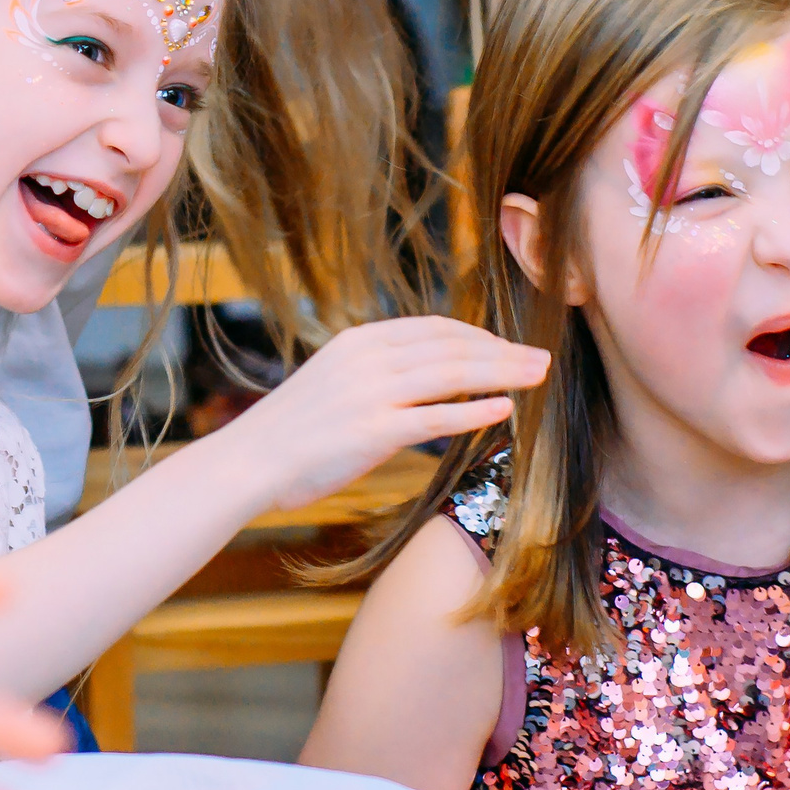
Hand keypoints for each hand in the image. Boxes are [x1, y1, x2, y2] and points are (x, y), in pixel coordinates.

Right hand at [221, 318, 549, 513]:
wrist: (248, 461)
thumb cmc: (293, 431)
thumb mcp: (334, 381)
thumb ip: (377, 373)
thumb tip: (424, 376)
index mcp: (360, 341)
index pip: (433, 327)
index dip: (478, 335)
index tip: (506, 346)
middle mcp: (368, 359)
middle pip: (451, 345)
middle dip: (502, 350)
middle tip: (541, 358)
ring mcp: (371, 393)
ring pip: (452, 374)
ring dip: (501, 373)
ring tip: (536, 377)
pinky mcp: (373, 431)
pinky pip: (436, 416)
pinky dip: (474, 409)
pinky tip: (504, 409)